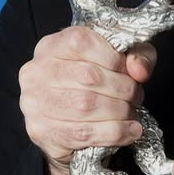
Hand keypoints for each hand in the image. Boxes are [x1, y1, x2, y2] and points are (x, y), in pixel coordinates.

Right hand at [18, 26, 155, 174]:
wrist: (66, 126)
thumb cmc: (93, 85)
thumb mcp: (119, 59)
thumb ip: (137, 54)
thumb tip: (139, 69)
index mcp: (51, 46)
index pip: (82, 42)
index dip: (114, 58)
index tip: (129, 71)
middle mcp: (36, 72)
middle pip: (88, 76)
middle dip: (123, 88)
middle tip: (136, 95)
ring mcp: (35, 102)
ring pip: (87, 106)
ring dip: (120, 111)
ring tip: (132, 112)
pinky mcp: (41, 131)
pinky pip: (85, 132)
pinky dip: (115, 132)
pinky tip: (130, 130)